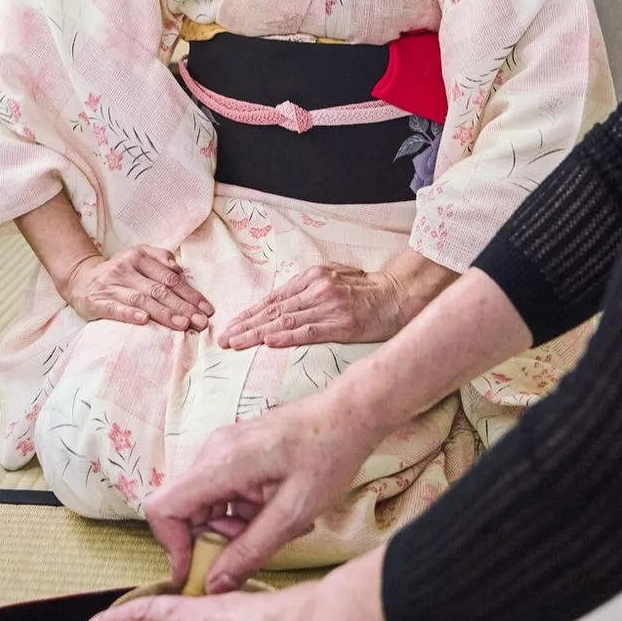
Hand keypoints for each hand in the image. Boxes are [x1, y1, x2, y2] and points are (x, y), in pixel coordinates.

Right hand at [58, 246, 213, 331]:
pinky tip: (144, 321)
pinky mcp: (97, 301)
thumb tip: (180, 271)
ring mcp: (111, 285)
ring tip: (182, 324)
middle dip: (183, 307)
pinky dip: (130, 315)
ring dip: (164, 313)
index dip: (191, 294)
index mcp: (139, 256)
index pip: (170, 278)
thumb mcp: (138, 257)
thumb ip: (161, 259)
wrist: (80, 278)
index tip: (207, 309)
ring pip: (141, 300)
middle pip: (160, 290)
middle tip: (201, 322)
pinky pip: (115, 309)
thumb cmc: (118, 272)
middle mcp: (125, 269)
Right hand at [140, 387, 381, 590]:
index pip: (164, 508)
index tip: (196, 572)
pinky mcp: (233, 451)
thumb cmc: (328, 456)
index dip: (171, 546)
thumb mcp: (293, 514)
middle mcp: (212, 452)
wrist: (348, 414)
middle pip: (183, 509)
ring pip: (203, 503)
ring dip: (229, 527)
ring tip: (274, 528)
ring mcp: (221, 448)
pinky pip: (220, 491)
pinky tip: (273, 513)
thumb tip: (214, 585)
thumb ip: (250, 551)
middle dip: (210, 539)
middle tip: (251, 549)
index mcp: (221, 463)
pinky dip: (238, 511)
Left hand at [219, 249, 455, 349]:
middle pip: (273, 309)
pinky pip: (307, 331)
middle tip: (223, 339)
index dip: (250, 313)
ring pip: (284, 321)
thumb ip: (310, 288)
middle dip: (245, 325)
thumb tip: (284, 302)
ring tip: (236, 343)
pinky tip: (268, 341)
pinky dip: (285, 336)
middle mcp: (316, 289)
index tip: (231, 325)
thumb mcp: (335, 278)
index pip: (273, 298)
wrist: (398, 296)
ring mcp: (327, 306)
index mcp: (312, 277)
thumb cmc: (367, 290)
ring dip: (256, 334)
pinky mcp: (340, 324)